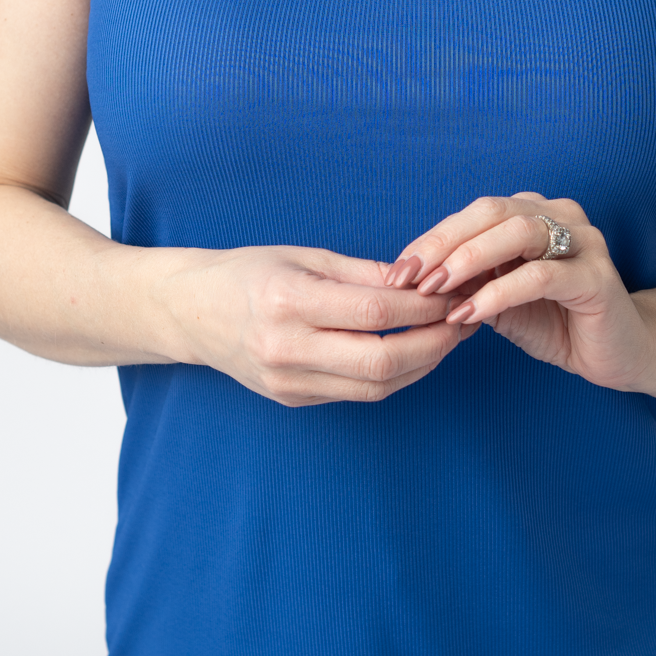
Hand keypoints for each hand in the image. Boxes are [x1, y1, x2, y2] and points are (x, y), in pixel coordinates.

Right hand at [158, 243, 474, 406]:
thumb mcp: (305, 256)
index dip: (424, 308)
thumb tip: (423, 280)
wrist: (190, 312)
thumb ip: (365, 273)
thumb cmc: (248, 272)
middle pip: (382, 362)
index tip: (454, 293)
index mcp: (289, 301)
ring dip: (422, 364)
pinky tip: (414, 354)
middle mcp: (287, 348)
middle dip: (435, 343)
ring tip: (449, 337)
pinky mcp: (293, 399)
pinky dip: (394, 376)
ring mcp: (288, 381)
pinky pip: (357, 394)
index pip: (375, 314)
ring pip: (376, 387)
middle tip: (465, 320)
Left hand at [385, 195, 653, 391]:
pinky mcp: (596, 276)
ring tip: (435, 290)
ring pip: (517, 233)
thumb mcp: (499, 302)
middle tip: (409, 277)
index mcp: (533, 213)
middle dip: (443, 244)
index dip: (433, 238)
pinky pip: (540, 276)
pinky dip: (499, 292)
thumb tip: (413, 282)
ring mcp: (583, 241)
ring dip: (469, 259)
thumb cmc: (557, 322)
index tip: (397, 270)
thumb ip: (466, 285)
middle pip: (491, 212)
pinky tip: (471, 313)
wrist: (618, 353)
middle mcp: (559, 215)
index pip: (474, 214)